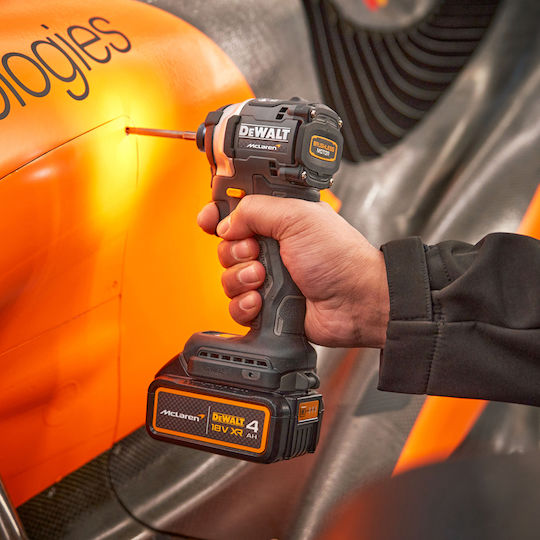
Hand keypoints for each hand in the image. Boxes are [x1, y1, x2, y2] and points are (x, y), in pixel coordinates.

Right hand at [197, 195, 388, 347]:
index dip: (218, 216)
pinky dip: (244, 305)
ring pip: (228, 278)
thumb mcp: (297, 216)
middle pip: (226, 247)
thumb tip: (226, 222)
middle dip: (235, 251)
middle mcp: (271, 248)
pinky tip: (260, 302)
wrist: (356, 301)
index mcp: (278, 219)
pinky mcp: (267, 305)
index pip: (236, 212)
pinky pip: (236, 306)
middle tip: (256, 253)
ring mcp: (268, 277)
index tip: (209, 221)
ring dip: (240, 279)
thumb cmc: (339, 256)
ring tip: (263, 279)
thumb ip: (255, 210)